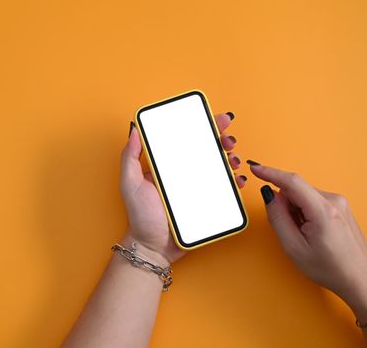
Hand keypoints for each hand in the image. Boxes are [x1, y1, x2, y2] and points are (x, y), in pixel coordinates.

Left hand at [119, 113, 245, 264]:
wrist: (153, 247)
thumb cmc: (140, 216)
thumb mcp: (130, 183)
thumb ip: (130, 157)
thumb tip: (134, 130)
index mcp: (167, 165)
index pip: (186, 138)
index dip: (202, 126)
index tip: (215, 118)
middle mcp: (183, 174)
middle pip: (207, 149)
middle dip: (222, 139)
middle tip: (228, 140)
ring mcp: (196, 188)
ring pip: (219, 167)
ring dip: (231, 158)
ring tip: (233, 160)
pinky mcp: (206, 203)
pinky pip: (224, 189)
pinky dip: (234, 182)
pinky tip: (237, 179)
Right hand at [249, 162, 366, 323]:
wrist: (360, 278)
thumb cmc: (332, 268)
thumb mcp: (294, 247)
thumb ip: (278, 218)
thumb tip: (269, 196)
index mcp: (322, 210)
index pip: (291, 182)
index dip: (270, 173)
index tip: (255, 168)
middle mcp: (333, 201)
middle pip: (296, 190)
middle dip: (285, 205)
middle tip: (289, 230)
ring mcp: (339, 203)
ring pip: (303, 196)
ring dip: (296, 211)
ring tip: (305, 235)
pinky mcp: (340, 207)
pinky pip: (312, 201)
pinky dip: (305, 213)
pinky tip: (312, 232)